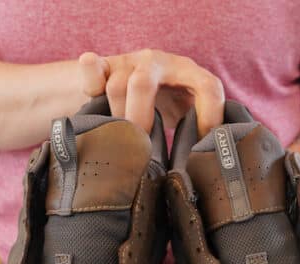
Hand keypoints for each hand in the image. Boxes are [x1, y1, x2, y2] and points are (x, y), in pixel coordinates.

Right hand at [78, 50, 224, 135]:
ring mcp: (130, 61)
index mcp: (189, 73)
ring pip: (116, 85)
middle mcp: (160, 62)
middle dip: (139, 118)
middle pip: (144, 83)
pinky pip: (92, 67)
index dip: (208, 115)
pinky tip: (93, 95)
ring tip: (122, 137)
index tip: (200, 143)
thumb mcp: (188, 117)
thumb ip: (200, 132)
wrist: (132, 87)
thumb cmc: (167, 108)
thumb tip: (208, 166)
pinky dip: (91, 78)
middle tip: (140, 144)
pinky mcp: (104, 64)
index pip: (208, 86)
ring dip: (118, 116)